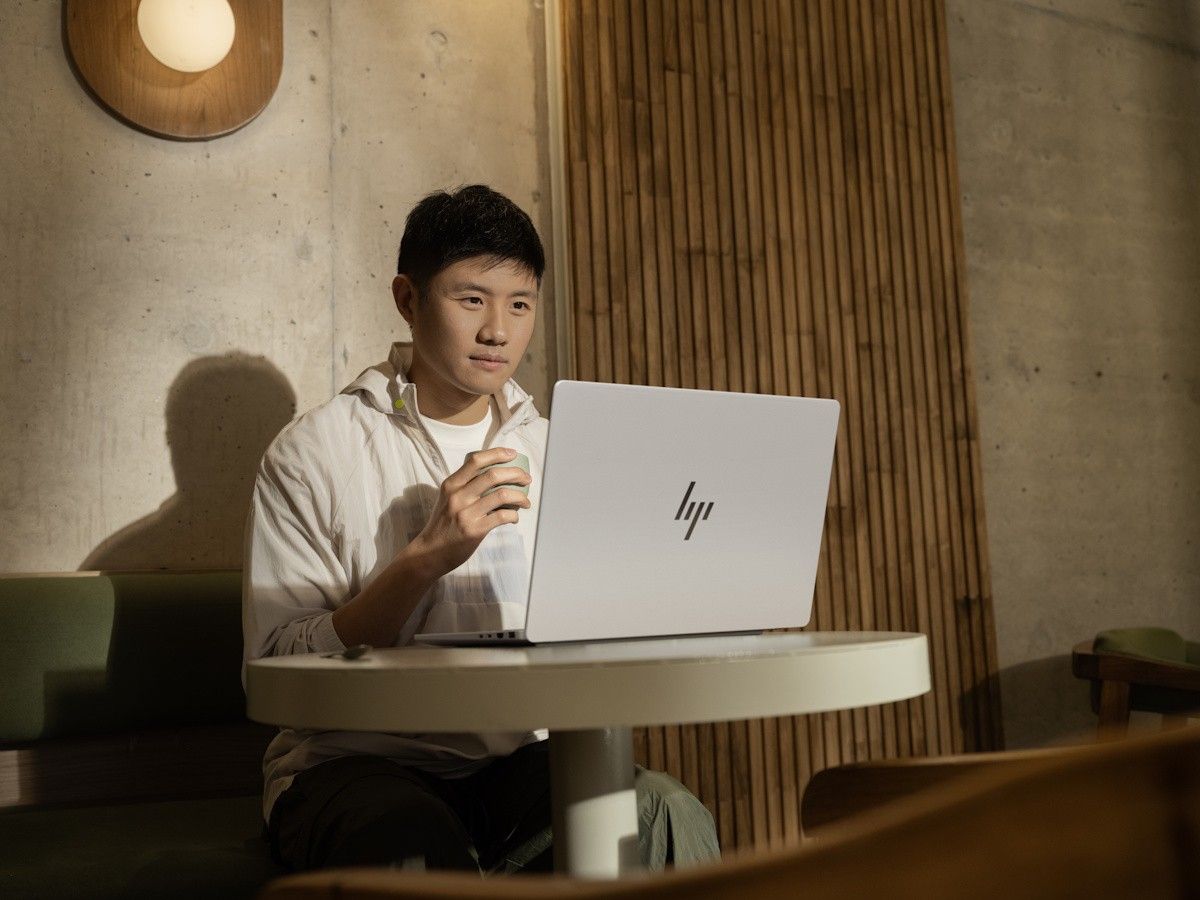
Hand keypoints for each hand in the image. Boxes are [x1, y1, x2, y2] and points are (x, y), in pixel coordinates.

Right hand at [409, 447, 532, 577]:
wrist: (430, 551)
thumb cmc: (443, 524)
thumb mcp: (447, 498)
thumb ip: (465, 486)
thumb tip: (495, 475)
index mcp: (451, 484)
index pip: (476, 460)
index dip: (498, 454)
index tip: (513, 454)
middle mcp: (458, 496)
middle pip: (493, 475)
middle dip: (516, 474)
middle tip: (526, 479)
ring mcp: (466, 513)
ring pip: (502, 495)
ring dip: (520, 496)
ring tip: (526, 501)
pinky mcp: (474, 530)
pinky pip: (502, 516)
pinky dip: (514, 515)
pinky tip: (514, 518)